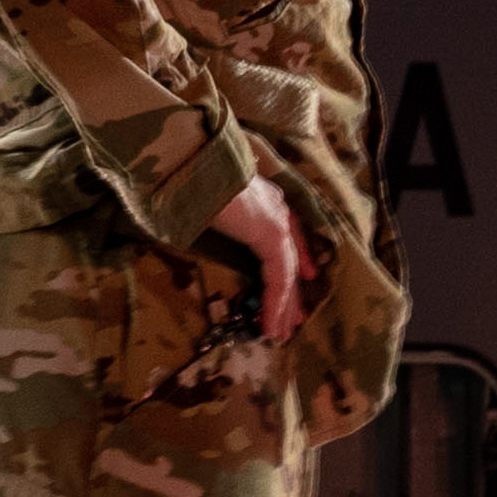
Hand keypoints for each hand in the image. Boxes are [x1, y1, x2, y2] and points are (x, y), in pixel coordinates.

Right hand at [206, 176, 309, 346]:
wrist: (191, 163)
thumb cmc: (189, 178)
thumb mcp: (206, 200)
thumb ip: (217, 212)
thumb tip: (203, 217)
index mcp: (265, 198)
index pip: (290, 232)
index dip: (300, 255)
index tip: (307, 274)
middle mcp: (276, 208)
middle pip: (291, 258)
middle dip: (292, 293)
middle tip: (294, 320)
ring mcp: (275, 220)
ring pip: (286, 273)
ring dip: (283, 307)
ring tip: (280, 334)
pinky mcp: (271, 235)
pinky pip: (278, 278)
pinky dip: (275, 304)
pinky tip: (271, 324)